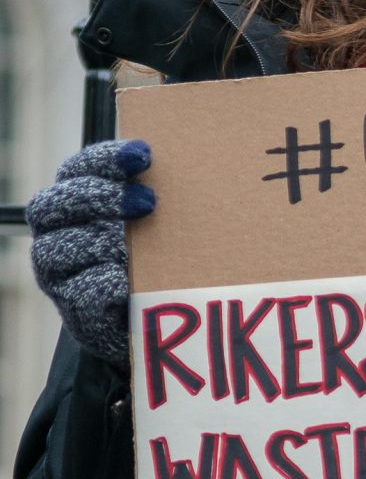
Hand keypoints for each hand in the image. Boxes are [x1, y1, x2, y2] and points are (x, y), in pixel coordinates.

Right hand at [27, 140, 155, 362]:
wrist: (156, 324)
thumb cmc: (159, 265)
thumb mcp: (161, 228)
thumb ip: (161, 200)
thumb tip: (204, 166)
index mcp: (75, 207)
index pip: (75, 172)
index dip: (103, 159)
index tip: (145, 154)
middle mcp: (56, 237)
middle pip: (49, 206)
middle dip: (97, 197)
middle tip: (149, 201)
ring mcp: (60, 276)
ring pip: (55, 250)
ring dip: (100, 241)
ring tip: (139, 244)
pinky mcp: (76, 311)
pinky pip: (82, 292)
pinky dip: (106, 282)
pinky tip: (130, 281)